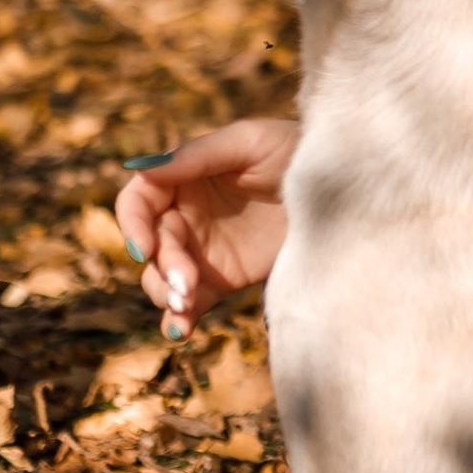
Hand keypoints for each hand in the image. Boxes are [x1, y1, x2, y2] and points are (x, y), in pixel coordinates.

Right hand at [113, 118, 298, 331]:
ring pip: (162, 278)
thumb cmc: (294, 150)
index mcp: (183, 177)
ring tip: (186, 303)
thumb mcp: (251, 142)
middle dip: (163, 266)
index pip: (139, 201)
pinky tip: (181, 331)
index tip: (144, 247)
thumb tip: (142, 167)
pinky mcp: (222, 281)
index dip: (131, 224)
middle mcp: (186, 215)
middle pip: (151, 245)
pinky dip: (179, 319)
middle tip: (187, 282)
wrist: (341, 191)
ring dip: (166, 294)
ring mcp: (202, 251)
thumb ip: (199, 155)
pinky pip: (190, 303)